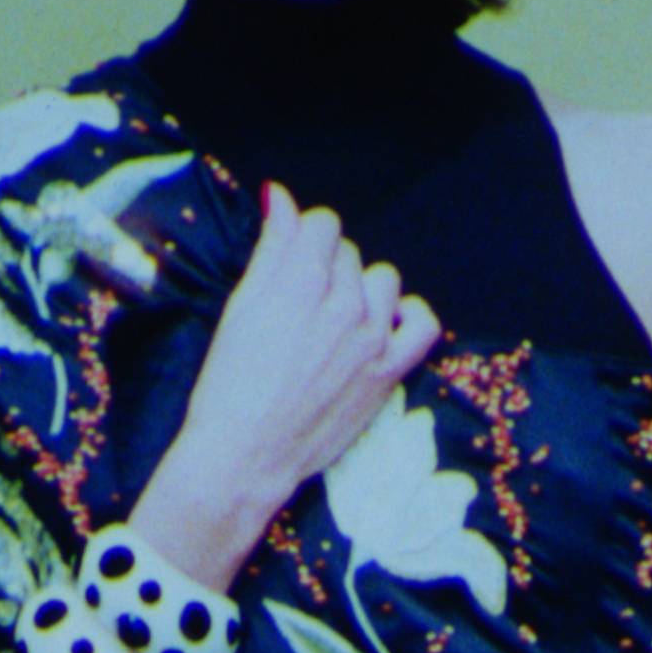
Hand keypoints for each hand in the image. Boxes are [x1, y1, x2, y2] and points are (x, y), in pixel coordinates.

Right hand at [133, 185, 439, 595]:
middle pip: (348, 253)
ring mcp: (370, 336)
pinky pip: (422, 322)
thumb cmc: (230, 385)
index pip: (321, 223)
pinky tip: (384, 325)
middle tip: (299, 308)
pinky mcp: (387, 370)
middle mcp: (341, 301)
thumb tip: (282, 197)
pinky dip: (407, 316)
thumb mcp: (241, 306)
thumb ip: (271, 247)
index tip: (290, 259)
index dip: (303, 238)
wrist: (245, 455)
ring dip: (361, 290)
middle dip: (325, 268)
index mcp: (300, 279)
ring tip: (334, 321)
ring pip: (382, 279)